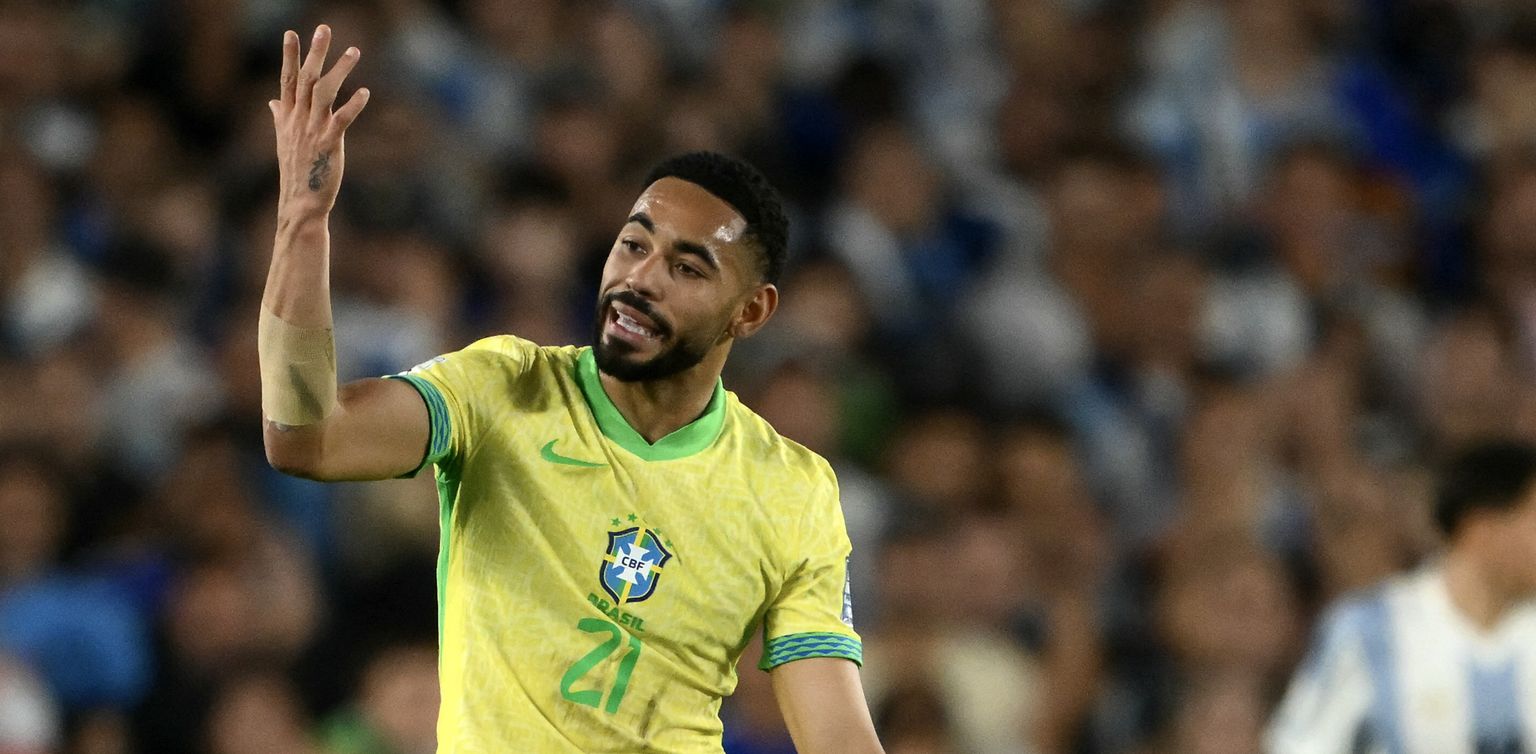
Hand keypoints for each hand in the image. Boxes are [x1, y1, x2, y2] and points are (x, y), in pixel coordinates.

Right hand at [269, 25, 368, 219]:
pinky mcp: (328, 144)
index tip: (291, 33)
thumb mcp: (284, 139)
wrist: (300, 201)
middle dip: (314, 52)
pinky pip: (341, 120)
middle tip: (324, 29)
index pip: (287, 79)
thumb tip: (272, 102)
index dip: (290, 56)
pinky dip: (353, 105)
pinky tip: (365, 92)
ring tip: (354, 51)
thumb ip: (280, 116)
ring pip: (324, 92)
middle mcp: (298, 119)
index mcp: (288, 117)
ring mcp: (312, 130)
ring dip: (339, 70)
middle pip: (305, 78)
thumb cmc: (297, 170)